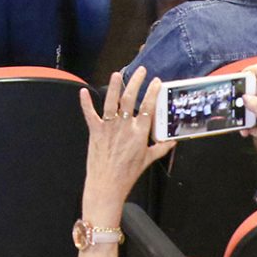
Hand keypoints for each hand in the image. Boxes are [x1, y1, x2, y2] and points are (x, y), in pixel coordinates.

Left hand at [79, 71, 169, 217]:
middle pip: (130, 99)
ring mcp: (108, 128)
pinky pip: (90, 114)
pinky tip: (83, 91)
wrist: (107, 185)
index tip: (156, 82)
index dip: (152, 92)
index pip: (148, 107)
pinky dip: (86, 103)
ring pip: (111, 102)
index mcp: (139, 133)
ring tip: (117, 74)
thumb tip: (172, 141)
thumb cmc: (128, 174)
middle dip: (136, 82)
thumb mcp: (148, 160)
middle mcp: (124, 127)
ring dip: (114, 86)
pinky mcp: (95, 131)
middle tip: (141, 71)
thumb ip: (161, 148)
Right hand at [243, 62, 256, 122]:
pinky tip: (250, 130)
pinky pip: (253, 115)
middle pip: (250, 89)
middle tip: (240, 107)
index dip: (247, 71)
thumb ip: (255, 104)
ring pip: (250, 104)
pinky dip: (249, 122)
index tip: (239, 80)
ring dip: (244, 114)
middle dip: (242, 99)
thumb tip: (246, 97)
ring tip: (244, 123)